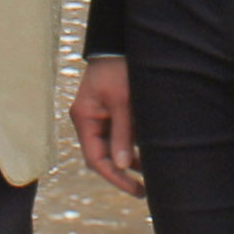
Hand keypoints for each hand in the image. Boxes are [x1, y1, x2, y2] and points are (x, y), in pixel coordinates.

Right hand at [69, 57, 142, 196]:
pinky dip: (130, 146)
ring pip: (111, 147)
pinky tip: (147, 156)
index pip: (96, 158)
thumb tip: (124, 166)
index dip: (114, 176)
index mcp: (84, 118)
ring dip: (128, 161)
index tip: (134, 189)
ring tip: (149, 178)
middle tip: (143, 190)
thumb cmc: (119, 69)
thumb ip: (122, 134)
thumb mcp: (123, 102)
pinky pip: (118, 136)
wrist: (119, 43)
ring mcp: (98, 116)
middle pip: (102, 156)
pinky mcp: (110, 111)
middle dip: (121, 173)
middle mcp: (88, 120)